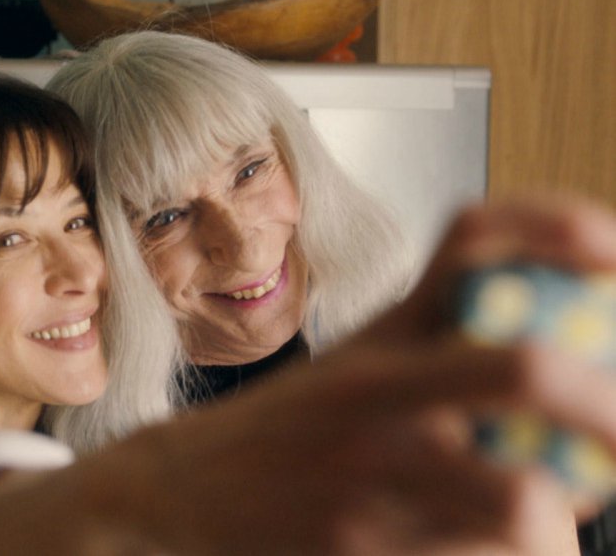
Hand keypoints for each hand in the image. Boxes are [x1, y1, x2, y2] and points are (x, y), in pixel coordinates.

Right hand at [115, 196, 615, 553]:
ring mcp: (364, 470)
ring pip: (523, 499)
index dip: (557, 226)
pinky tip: (485, 550)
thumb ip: (443, 350)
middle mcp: (373, 388)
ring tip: (554, 521)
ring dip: (561, 520)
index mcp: (379, 333)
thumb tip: (574, 361)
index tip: (614, 253)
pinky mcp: (356, 546)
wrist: (176, 489)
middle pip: (519, 366)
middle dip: (607, 407)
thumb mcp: (354, 365)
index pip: (469, 239)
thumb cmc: (285, 430)